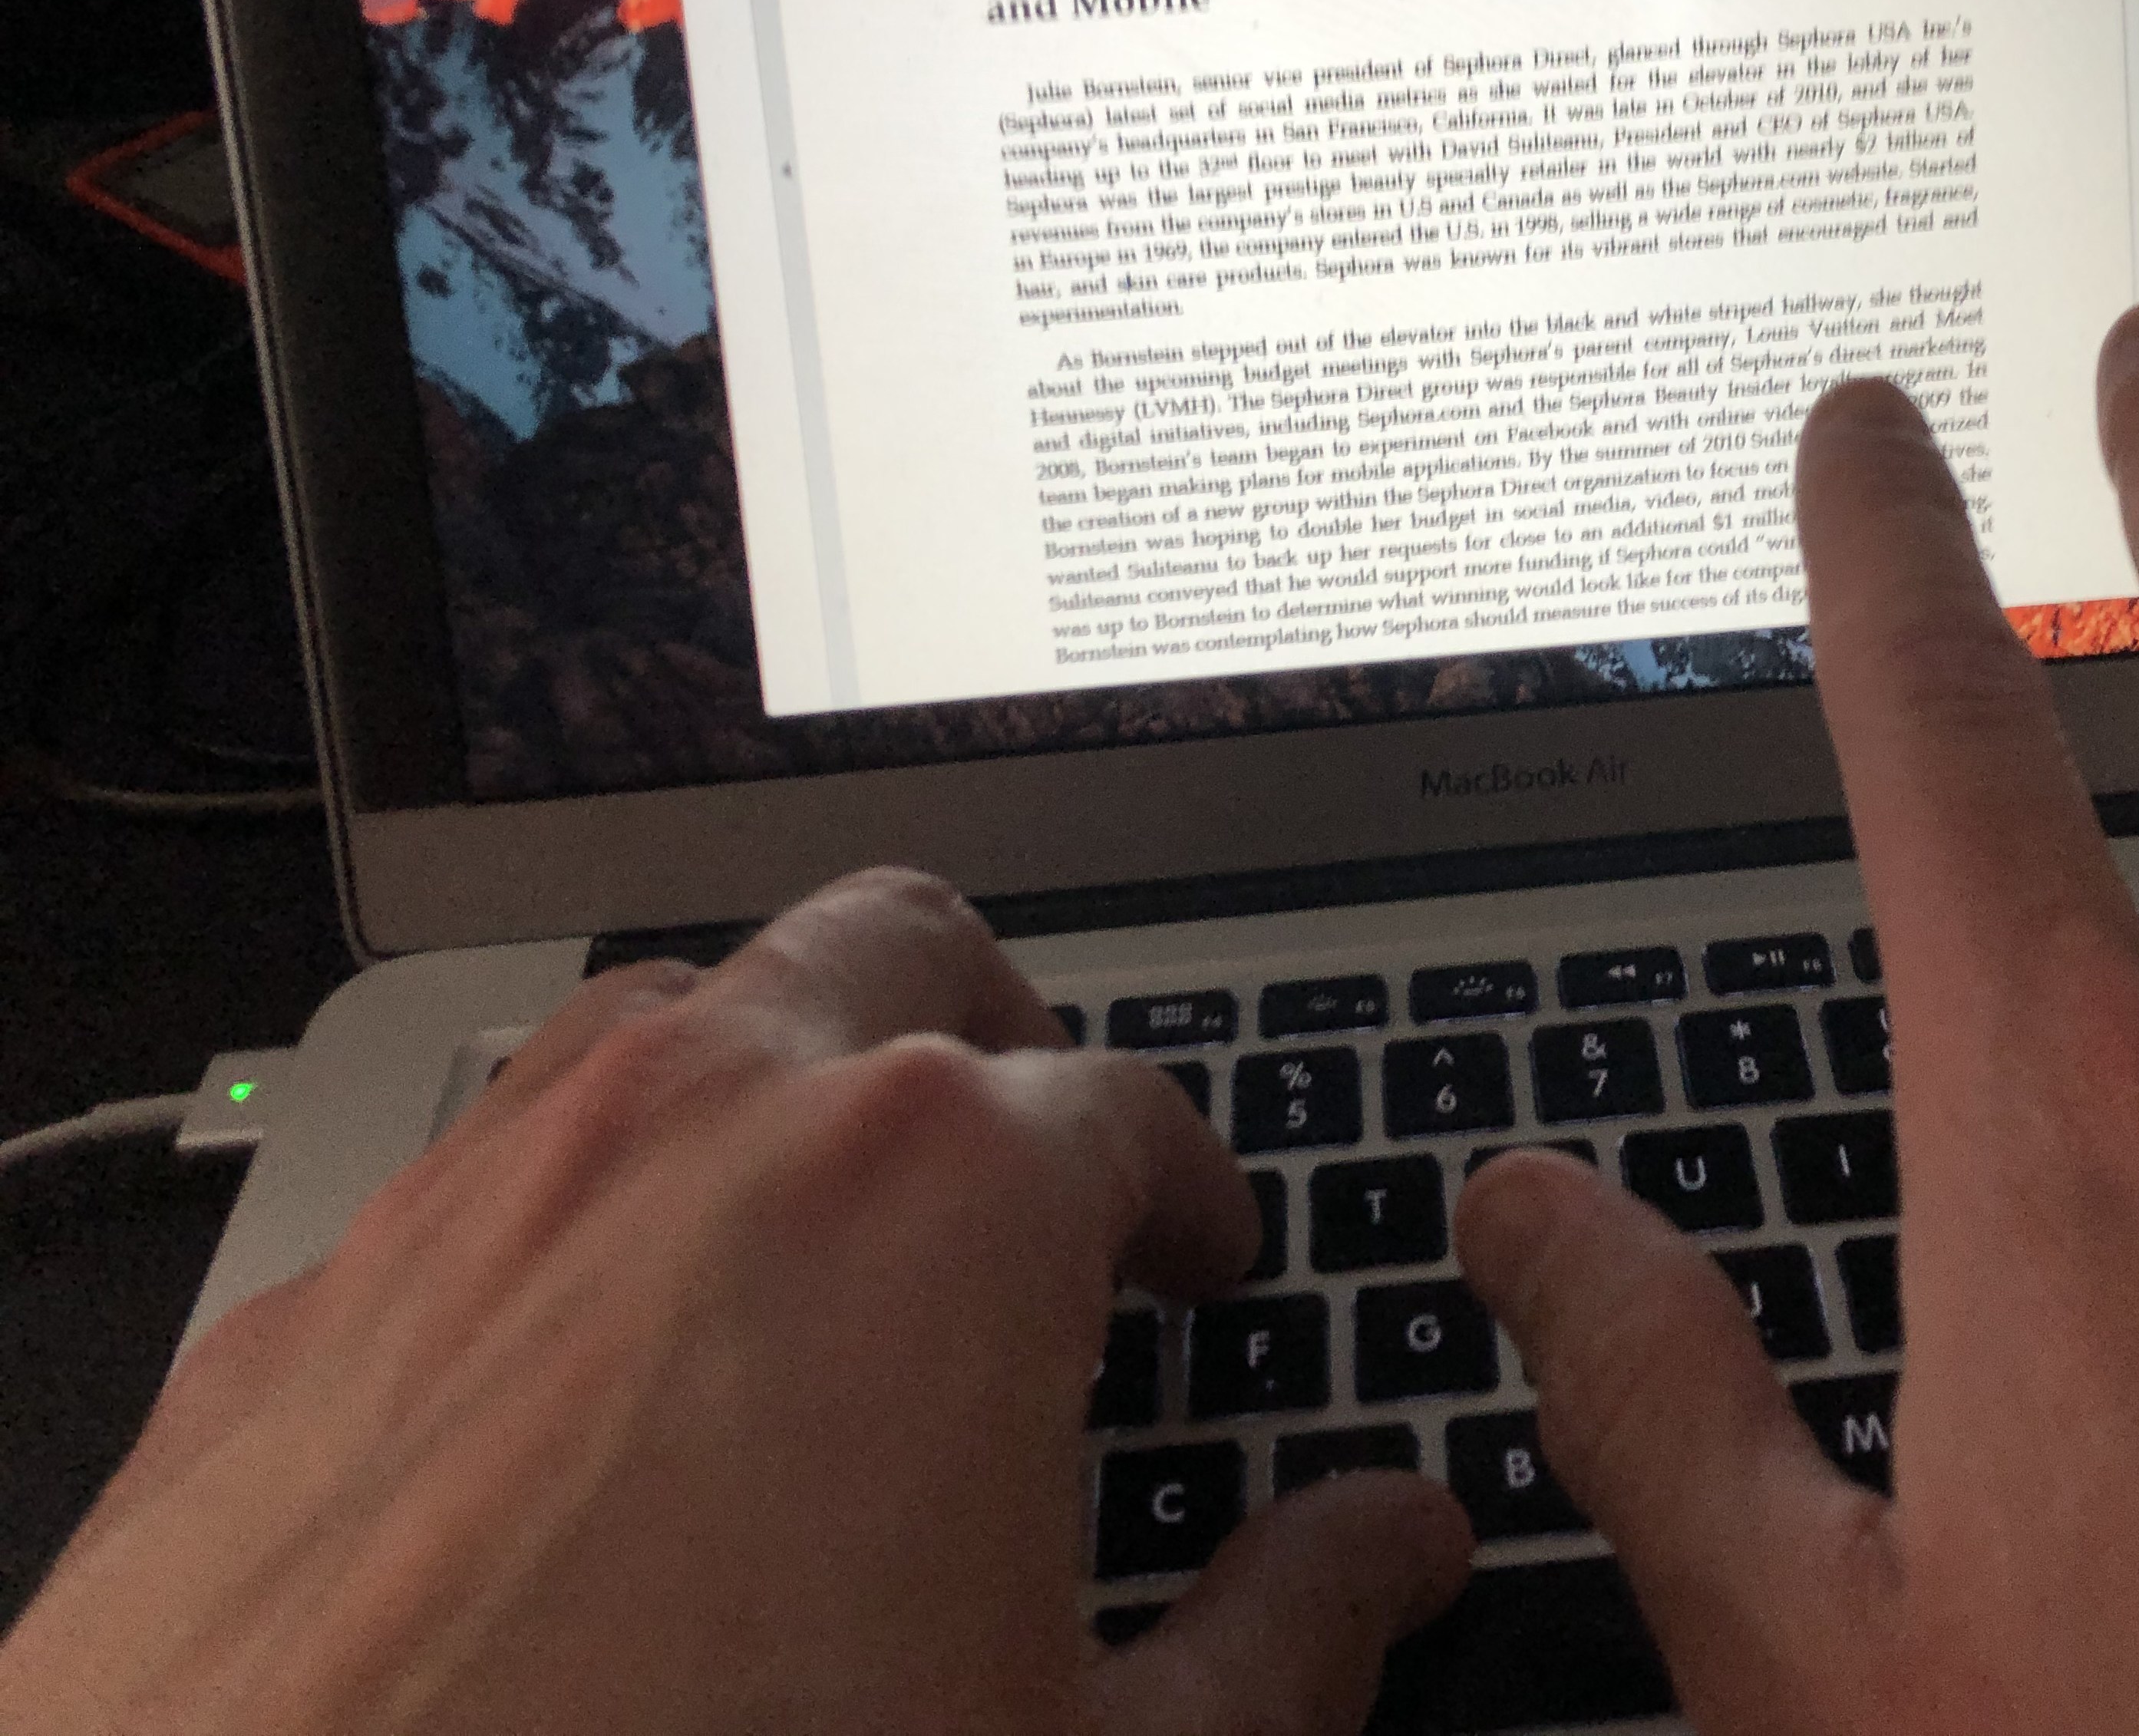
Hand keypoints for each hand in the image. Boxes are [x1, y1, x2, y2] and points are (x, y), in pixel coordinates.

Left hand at [0, 870, 1466, 1734]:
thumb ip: (1288, 1632)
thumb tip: (1386, 1547)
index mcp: (940, 1199)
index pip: (1132, 1112)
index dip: (1193, 1190)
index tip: (1196, 1256)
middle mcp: (708, 1124)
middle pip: (900, 944)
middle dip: (996, 1032)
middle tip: (1034, 1162)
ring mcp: (487, 1189)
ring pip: (677, 1014)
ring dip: (780, 1090)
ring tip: (824, 1248)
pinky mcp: (315, 1304)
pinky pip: (486, 1176)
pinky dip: (584, 1224)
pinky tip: (599, 1397)